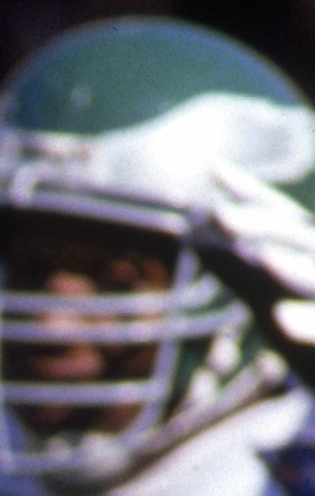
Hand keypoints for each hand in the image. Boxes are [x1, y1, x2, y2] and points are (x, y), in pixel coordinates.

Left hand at [191, 173, 314, 386]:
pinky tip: (281, 321)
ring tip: (262, 258)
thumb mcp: (265, 298)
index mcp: (307, 250)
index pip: (280, 215)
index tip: (215, 168)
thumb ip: (236, 271)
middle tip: (219, 215)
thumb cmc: (303, 326)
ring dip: (290, 266)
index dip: (250, 193)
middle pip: (297, 237)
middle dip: (262, 225)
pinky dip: (308, 323)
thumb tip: (193, 236)